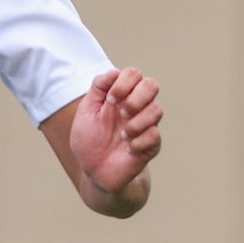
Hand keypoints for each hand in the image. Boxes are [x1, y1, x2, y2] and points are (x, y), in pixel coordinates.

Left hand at [72, 66, 162, 196]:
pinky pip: (155, 135)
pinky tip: (128, 149)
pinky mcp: (151, 145)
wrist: (93, 171)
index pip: (134, 74)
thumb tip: (114, 71)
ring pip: (157, 109)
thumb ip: (97, 89)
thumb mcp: (86, 112)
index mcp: (121, 96)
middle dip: (136, 97)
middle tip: (122, 113)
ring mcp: (145, 125)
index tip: (109, 100)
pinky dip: (139, 142)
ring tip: (122, 135)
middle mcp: (136, 108)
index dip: (124, 82)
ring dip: (136, 122)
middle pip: (152, 85)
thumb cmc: (89, 140)